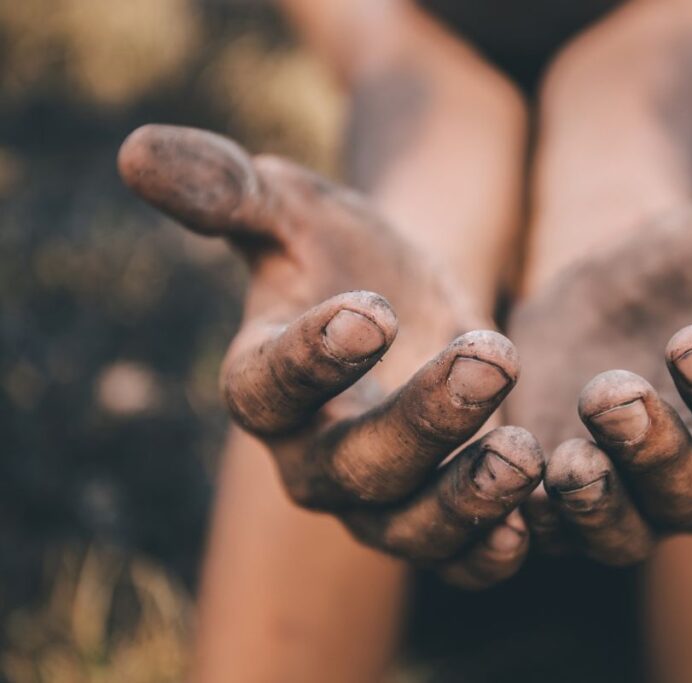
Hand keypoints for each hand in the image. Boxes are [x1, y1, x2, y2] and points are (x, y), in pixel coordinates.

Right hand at [119, 125, 541, 587]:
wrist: (413, 300)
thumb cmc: (343, 254)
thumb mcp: (294, 210)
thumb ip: (227, 189)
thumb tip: (135, 149)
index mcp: (264, 383)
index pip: (268, 387)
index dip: (313, 357)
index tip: (371, 310)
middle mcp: (314, 455)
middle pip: (354, 467)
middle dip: (422, 421)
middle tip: (489, 359)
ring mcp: (380, 495)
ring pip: (408, 527)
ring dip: (465, 501)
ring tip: (523, 455)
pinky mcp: (440, 512)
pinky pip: (458, 557)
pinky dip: (489, 550)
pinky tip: (530, 522)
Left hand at [508, 193, 691, 563]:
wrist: (614, 283)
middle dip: (655, 453)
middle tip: (615, 392)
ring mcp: (629, 496)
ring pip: (619, 532)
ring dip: (593, 503)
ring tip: (565, 455)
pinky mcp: (558, 495)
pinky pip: (545, 530)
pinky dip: (523, 519)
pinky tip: (496, 477)